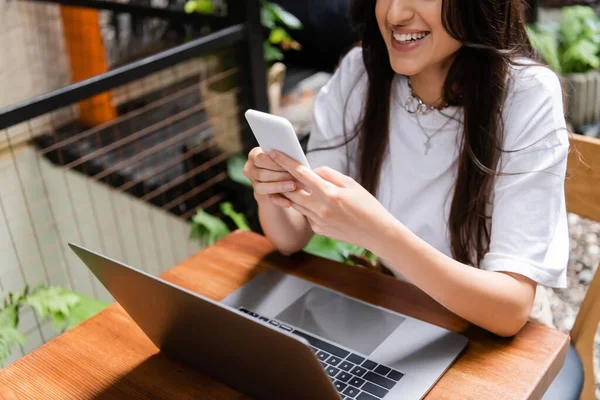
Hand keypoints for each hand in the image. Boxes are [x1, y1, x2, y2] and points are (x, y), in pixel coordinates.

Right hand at [243, 147, 297, 207]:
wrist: (284, 177)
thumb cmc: (286, 162)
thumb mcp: (284, 156)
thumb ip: (284, 156)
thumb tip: (292, 156)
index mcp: (254, 155)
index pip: (260, 159)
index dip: (273, 162)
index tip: (286, 164)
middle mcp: (250, 168)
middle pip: (260, 174)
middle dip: (278, 175)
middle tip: (293, 176)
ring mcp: (254, 183)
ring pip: (261, 187)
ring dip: (279, 187)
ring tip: (293, 186)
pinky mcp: (261, 195)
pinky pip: (269, 199)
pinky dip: (279, 201)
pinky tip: (288, 203)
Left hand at [269, 151, 395, 249]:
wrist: (376, 233)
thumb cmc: (367, 205)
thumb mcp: (351, 184)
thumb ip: (328, 175)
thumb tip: (311, 171)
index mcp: (329, 193)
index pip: (301, 174)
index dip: (285, 162)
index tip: (273, 152)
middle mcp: (320, 208)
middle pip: (290, 190)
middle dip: (282, 179)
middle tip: (277, 168)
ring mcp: (317, 221)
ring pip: (295, 203)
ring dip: (293, 193)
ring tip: (296, 184)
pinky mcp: (317, 230)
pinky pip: (306, 214)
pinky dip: (307, 206)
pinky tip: (317, 204)